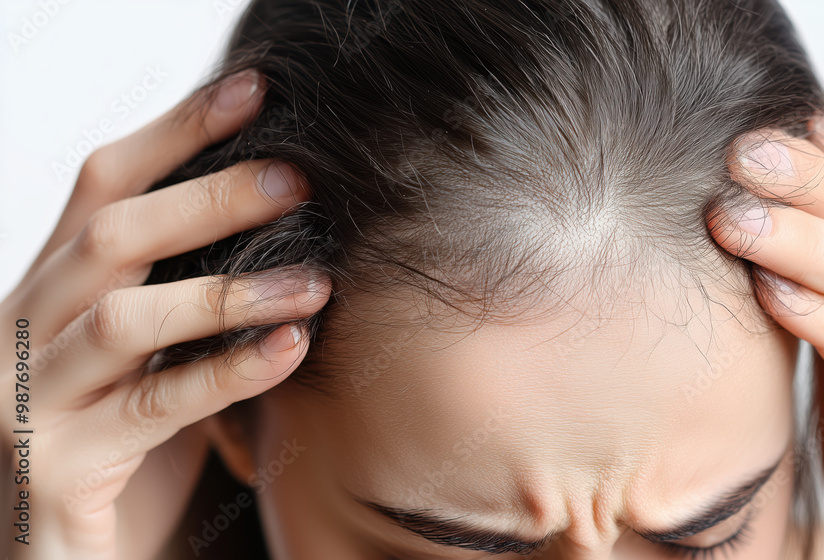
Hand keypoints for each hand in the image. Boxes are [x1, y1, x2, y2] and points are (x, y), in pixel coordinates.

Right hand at [0, 70, 331, 559]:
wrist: (51, 556)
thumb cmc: (114, 450)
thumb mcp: (143, 359)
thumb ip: (181, 300)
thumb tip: (281, 228)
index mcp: (47, 293)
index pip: (101, 187)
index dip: (175, 132)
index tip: (253, 92)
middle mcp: (21, 332)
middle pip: (112, 237)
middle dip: (208, 198)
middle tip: (297, 181)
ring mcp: (27, 400)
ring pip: (125, 319)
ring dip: (229, 292)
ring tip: (317, 280)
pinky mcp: (56, 467)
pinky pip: (154, 408)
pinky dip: (228, 371)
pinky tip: (290, 347)